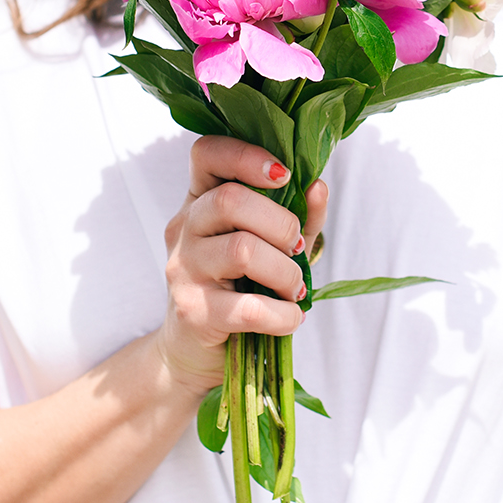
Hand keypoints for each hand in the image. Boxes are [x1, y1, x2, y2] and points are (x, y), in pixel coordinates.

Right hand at [156, 137, 329, 394]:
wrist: (196, 349)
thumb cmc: (239, 287)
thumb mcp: (271, 245)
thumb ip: (297, 214)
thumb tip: (319, 186)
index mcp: (200, 200)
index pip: (207, 153)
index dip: (246, 155)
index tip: (283, 177)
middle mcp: (184, 228)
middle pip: (229, 200)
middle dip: (281, 224)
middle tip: (297, 248)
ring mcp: (183, 269)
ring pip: (241, 250)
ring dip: (286, 272)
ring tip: (294, 289)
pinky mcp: (192, 311)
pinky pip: (247, 307)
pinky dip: (282, 315)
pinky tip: (290, 318)